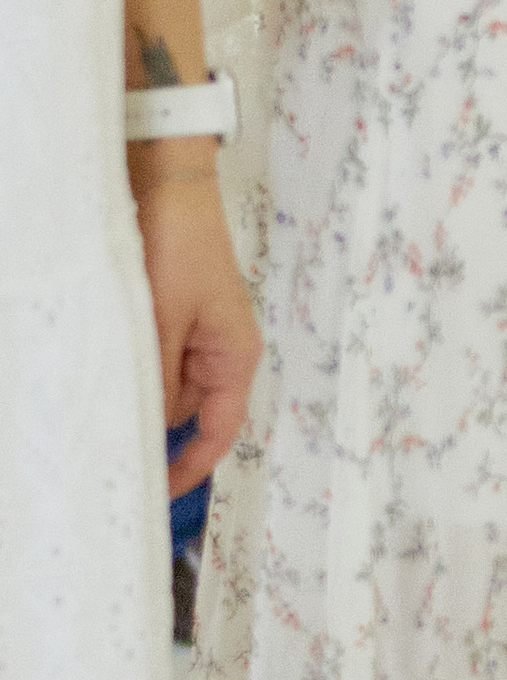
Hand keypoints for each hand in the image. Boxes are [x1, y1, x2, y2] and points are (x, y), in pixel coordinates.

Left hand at [130, 171, 259, 494]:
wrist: (167, 186)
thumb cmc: (176, 249)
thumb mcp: (160, 322)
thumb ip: (155, 381)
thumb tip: (145, 430)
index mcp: (234, 357)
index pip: (219, 432)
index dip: (189, 468)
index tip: (155, 493)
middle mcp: (221, 352)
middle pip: (187, 412)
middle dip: (150, 424)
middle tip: (106, 444)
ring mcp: (198, 333)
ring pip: (164, 386)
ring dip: (137, 389)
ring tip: (98, 394)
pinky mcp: (176, 317)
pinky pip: (155, 359)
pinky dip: (133, 366)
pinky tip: (105, 363)